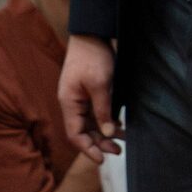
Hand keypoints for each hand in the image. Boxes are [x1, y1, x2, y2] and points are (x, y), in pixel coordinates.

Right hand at [59, 35, 123, 163]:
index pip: (75, 134)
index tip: (102, 159)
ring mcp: (80, 97)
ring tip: (122, 140)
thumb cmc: (93, 56)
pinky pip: (95, 112)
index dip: (88, 149)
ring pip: (91, 123)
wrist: (93, 32)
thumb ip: (103, 110)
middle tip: (118, 150)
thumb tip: (108, 132)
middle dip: (100, 142)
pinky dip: (106, 120)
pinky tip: (119, 125)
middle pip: (83, 131)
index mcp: (69, 102)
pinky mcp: (89, 91)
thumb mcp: (101, 84)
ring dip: (105, 132)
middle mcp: (72, 103)